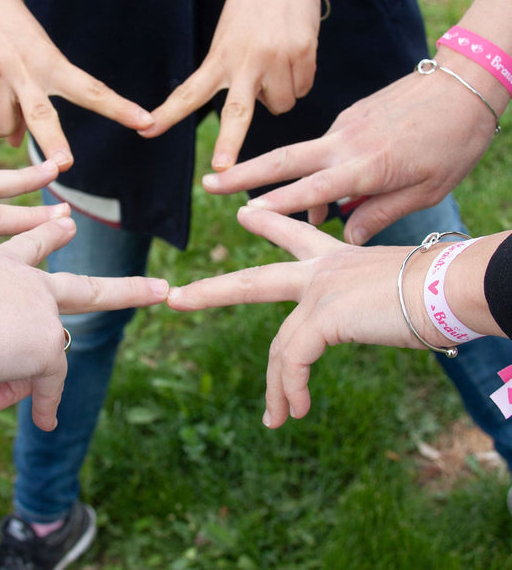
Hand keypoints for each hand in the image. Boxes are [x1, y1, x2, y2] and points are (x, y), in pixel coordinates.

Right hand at [0, 0, 154, 166]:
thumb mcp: (32, 60)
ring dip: (2, 125)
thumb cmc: (12, 34)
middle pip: (41, 116)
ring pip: (1, 129)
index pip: (91, 90)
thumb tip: (14, 142)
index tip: (146, 122)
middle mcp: (23, 68)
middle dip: (54, 143)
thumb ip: (30, 104)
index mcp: (51, 62)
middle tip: (64, 164)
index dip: (118, 108)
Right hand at [0, 217, 168, 429]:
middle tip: (160, 289)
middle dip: (128, 292)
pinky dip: (41, 405)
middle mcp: (31, 283)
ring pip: (45, 361)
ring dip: (6, 381)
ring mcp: (46, 311)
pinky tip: (45, 421)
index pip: (32, 245)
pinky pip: (46, 386)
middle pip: (87, 288)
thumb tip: (17, 382)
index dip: (50, 235)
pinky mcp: (50, 342)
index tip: (68, 222)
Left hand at [140, 0, 321, 170]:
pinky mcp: (303, 52)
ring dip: (279, 92)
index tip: (145, 131)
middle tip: (222, 168)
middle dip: (229, 144)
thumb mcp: (227, 35)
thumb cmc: (250, 5)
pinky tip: (293, 53)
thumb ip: (232, 70)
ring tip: (275, 60)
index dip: (168, 115)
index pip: (189, 93)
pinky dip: (298, 79)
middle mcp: (246, 61)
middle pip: (237, 114)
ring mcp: (276, 58)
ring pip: (281, 105)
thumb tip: (258, 104)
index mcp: (220, 57)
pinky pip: (302, 88)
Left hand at [167, 207, 437, 427]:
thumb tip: (354, 318)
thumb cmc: (434, 291)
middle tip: (176, 299)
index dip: (267, 223)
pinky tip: (295, 410)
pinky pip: (295, 360)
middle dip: (211, 292)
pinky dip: (292, 388)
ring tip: (275, 417)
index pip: (291, 236)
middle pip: (251, 282)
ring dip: (276, 386)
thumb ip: (360, 301)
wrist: (454, 288)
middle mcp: (320, 269)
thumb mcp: (387, 290)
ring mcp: (318, 290)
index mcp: (335, 258)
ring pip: (279, 344)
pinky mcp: (324, 315)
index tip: (245, 212)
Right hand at [201, 68, 497, 243]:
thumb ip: (380, 211)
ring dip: (277, 177)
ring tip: (261, 201)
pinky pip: (324, 147)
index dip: (277, 203)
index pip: (312, 190)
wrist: (467, 81)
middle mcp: (346, 143)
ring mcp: (345, 125)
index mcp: (366, 166)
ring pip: (302, 156)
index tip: (243, 212)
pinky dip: (316, 167)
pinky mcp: (351, 114)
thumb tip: (345, 232)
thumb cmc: (455, 140)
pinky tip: (326, 185)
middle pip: (283, 159)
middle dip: (243, 172)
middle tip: (208, 181)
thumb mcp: (427, 189)